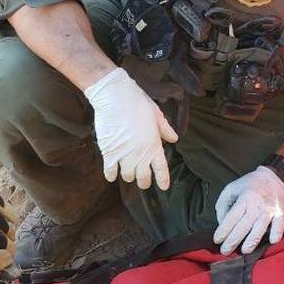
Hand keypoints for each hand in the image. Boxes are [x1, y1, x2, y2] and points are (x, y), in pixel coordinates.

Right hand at [83, 68, 178, 189]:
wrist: (114, 96)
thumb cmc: (137, 102)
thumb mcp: (156, 114)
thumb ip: (165, 129)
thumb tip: (174, 139)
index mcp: (154, 145)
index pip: (161, 169)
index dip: (163, 180)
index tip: (163, 187)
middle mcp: (141, 154)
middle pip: (143, 177)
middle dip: (143, 181)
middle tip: (142, 180)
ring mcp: (124, 155)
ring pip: (127, 176)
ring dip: (128, 175)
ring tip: (127, 171)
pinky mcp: (109, 152)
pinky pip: (110, 172)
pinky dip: (111, 175)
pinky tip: (111, 175)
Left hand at [213, 166, 283, 254]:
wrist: (273, 176)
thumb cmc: (249, 185)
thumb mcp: (231, 189)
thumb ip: (223, 205)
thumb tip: (222, 223)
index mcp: (244, 198)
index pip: (231, 217)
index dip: (224, 230)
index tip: (217, 240)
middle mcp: (257, 204)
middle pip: (244, 226)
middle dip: (233, 240)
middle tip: (225, 251)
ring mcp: (270, 209)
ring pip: (260, 228)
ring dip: (251, 241)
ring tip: (244, 251)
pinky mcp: (282, 212)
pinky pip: (279, 225)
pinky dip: (276, 234)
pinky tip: (271, 242)